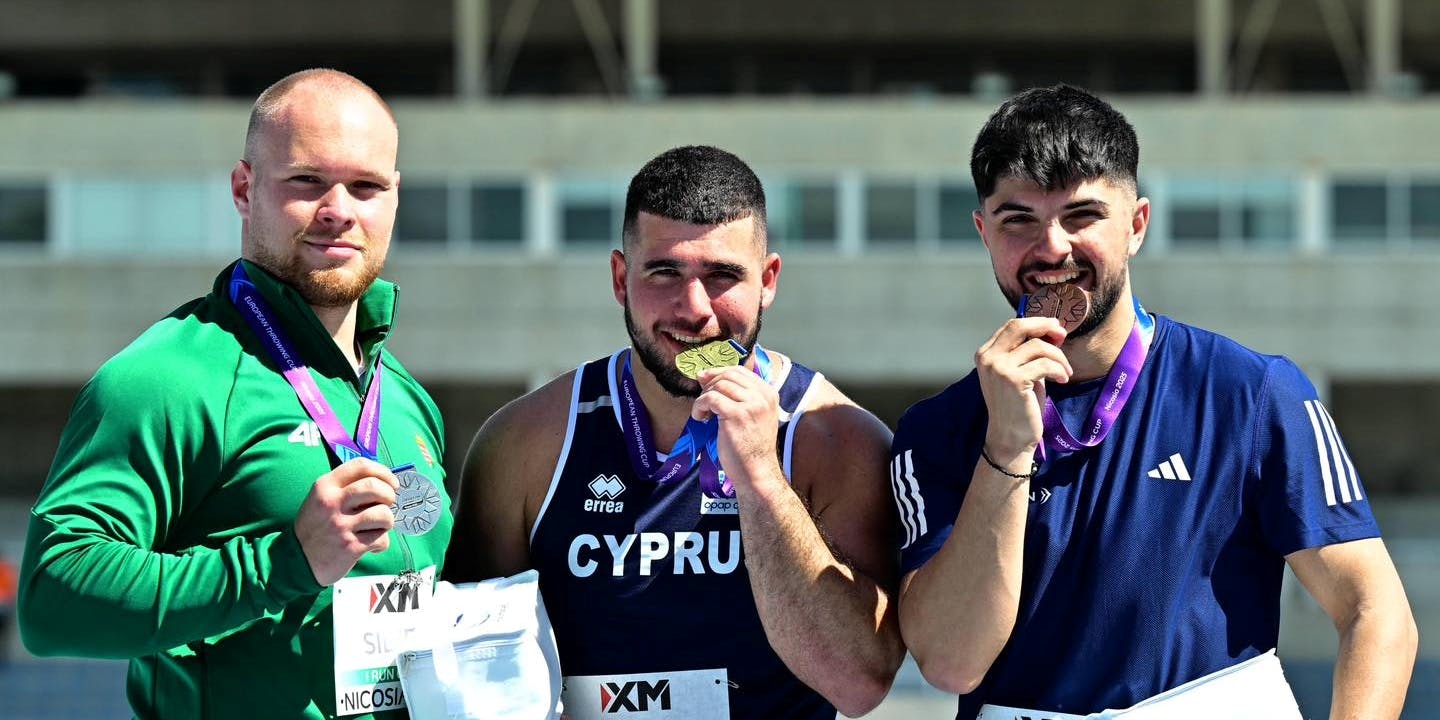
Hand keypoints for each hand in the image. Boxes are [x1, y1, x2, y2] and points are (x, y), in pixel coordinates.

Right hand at [294, 458, 398, 585]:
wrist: (297, 562)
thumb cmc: (315, 528)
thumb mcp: (320, 499)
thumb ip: (346, 488)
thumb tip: (384, 482)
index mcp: (325, 486)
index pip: (361, 466)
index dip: (383, 472)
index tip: (392, 483)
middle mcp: (332, 502)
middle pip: (375, 486)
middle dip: (389, 495)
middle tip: (388, 504)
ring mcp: (341, 525)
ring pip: (383, 513)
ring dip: (388, 521)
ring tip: (379, 527)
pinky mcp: (350, 547)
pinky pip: (381, 539)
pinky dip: (382, 543)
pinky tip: (373, 546)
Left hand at [693, 365, 781, 485]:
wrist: (756, 472)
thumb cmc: (751, 448)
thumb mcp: (752, 416)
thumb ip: (736, 396)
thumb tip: (705, 376)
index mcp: (769, 394)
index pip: (740, 371)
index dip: (719, 373)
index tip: (705, 382)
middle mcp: (763, 396)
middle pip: (728, 375)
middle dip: (710, 384)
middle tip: (702, 400)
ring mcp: (751, 405)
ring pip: (718, 385)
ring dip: (704, 396)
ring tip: (702, 412)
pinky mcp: (736, 415)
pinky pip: (710, 398)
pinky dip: (700, 406)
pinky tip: (700, 418)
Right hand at [975, 317, 1072, 460]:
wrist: (1010, 437)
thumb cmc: (1018, 406)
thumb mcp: (1018, 372)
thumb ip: (1025, 351)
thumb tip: (1051, 328)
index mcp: (985, 354)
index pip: (1011, 326)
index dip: (1036, 323)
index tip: (1054, 329)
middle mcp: (988, 358)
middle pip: (1019, 326)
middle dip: (1045, 326)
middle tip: (1062, 335)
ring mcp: (999, 368)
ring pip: (1037, 346)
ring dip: (1058, 356)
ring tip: (1065, 371)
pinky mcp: (1013, 380)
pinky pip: (1045, 364)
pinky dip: (1059, 369)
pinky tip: (1063, 379)